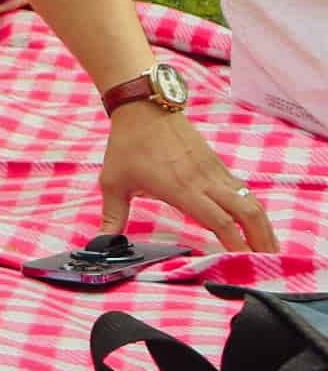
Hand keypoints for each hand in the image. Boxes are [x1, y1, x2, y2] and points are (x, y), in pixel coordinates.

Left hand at [99, 105, 279, 254]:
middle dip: (261, 239)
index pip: (220, 222)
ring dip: (263, 225)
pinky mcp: (217, 164)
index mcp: (182, 190)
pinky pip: (242, 189)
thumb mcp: (113, 184)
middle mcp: (205, 181)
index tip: (246, 262)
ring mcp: (215, 171)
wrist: (144, 108)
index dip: (236, 244)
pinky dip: (253, 208)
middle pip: (247, 213)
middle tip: (269, 261)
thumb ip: (112, 217)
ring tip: (269, 247)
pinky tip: (255, 222)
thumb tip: (101, 243)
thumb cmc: (127, 146)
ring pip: (250, 201)